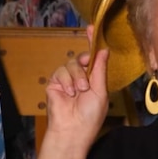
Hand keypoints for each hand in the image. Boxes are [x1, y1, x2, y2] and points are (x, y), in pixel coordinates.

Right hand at [44, 25, 109, 153]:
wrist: (72, 130)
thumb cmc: (90, 115)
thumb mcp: (100, 91)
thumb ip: (100, 70)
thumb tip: (104, 50)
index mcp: (94, 80)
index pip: (93, 58)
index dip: (92, 43)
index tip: (91, 28)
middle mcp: (80, 78)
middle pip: (81, 58)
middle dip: (84, 61)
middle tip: (87, 67)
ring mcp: (66, 81)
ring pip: (71, 64)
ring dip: (77, 76)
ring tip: (79, 91)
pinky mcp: (54, 84)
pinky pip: (60, 72)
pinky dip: (66, 81)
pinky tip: (69, 92)